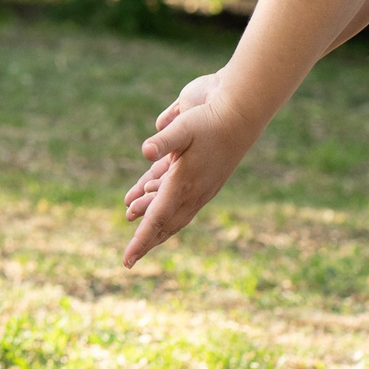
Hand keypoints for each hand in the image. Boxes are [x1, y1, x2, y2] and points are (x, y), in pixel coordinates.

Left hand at [120, 73, 263, 265]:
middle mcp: (192, 188)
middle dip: (147, 235)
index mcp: (185, 185)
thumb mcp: (185, 127)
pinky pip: (172, 185)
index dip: (141, 241)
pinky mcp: (196, 165)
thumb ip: (164, 140)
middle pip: (165, 221)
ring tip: (129, 212)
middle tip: (132, 254)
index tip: (127, 261)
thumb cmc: (212, 119)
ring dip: (148, 209)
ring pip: (169, 204)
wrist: (241, 107)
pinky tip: (143, 187)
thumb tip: (146, 150)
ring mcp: (197, 179)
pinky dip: (155, 189)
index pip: (158, 220)